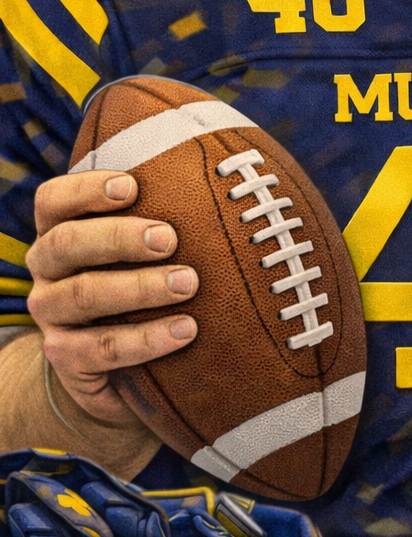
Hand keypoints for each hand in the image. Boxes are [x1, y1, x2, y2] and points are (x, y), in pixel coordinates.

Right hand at [26, 170, 197, 426]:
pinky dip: (145, 339)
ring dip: (139, 287)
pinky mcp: (64, 357)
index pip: (53, 199)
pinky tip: (185, 330)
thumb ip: (167, 213)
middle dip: (119, 237)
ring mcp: (50, 314)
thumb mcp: (145, 249)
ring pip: (83, 295)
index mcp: (59, 230)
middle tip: (170, 239)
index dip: (86, 189)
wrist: (118, 365)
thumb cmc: (141, 281)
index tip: (133, 186)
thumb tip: (240, 171)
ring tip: (189, 283)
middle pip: (66, 243)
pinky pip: (100, 348)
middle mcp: (46, 269)